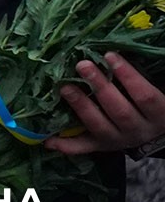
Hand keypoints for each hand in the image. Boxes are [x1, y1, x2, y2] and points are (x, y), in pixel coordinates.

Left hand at [46, 53, 164, 154]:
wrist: (151, 132)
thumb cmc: (146, 103)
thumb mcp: (148, 91)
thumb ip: (133, 78)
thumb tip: (108, 52)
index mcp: (157, 115)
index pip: (145, 96)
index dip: (128, 76)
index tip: (109, 55)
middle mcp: (138, 130)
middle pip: (120, 111)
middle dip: (100, 87)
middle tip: (82, 65)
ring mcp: (118, 140)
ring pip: (99, 127)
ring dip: (81, 107)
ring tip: (64, 87)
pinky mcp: (101, 146)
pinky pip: (83, 148)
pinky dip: (66, 145)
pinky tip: (48, 140)